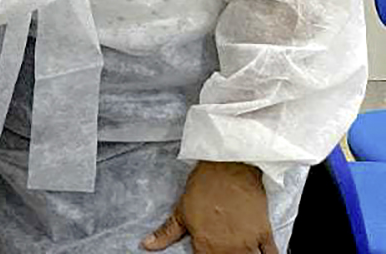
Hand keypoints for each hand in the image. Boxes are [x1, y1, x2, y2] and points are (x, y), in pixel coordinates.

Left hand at [142, 161, 276, 253]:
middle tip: (222, 250)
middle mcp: (227, 248)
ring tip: (238, 251)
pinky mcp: (265, 234)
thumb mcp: (180, 210)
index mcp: (205, 245)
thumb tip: (146, 245)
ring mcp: (248, 242)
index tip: (208, 253)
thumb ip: (166, 233)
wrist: (229, 166)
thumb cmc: (203, 186)